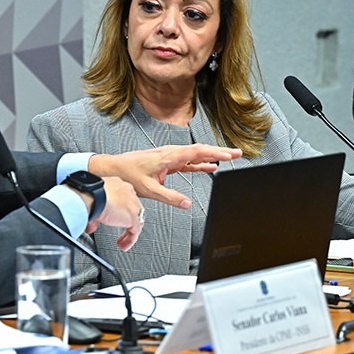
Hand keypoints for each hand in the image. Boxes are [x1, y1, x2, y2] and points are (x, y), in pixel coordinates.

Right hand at [83, 177, 143, 250]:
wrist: (92, 195)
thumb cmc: (89, 193)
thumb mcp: (92, 202)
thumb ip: (95, 214)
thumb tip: (91, 224)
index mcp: (118, 185)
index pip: (122, 198)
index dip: (117, 210)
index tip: (111, 217)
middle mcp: (128, 193)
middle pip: (131, 209)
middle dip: (123, 220)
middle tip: (115, 228)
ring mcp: (132, 205)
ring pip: (136, 220)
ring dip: (129, 231)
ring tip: (122, 240)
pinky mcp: (132, 217)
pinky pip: (135, 231)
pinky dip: (130, 239)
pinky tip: (124, 245)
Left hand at [89, 144, 242, 208]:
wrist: (114, 167)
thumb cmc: (128, 175)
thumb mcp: (149, 190)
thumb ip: (169, 197)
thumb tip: (186, 203)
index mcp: (169, 157)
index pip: (197, 152)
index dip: (215, 153)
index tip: (229, 156)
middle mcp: (171, 154)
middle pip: (201, 150)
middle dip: (220, 151)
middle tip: (238, 153)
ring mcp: (170, 157)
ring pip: (196, 155)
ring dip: (213, 156)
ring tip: (230, 158)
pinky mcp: (168, 162)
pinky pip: (189, 162)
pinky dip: (201, 163)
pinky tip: (211, 167)